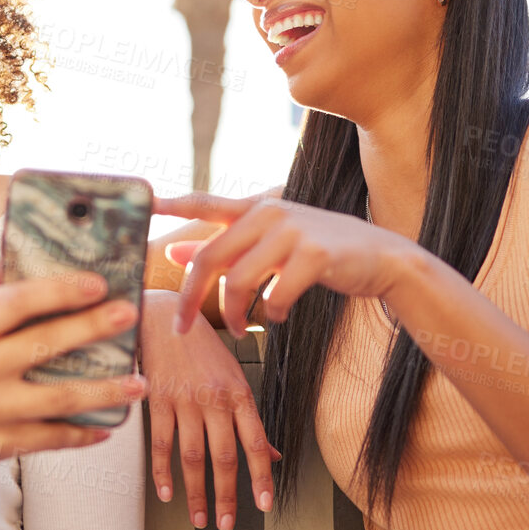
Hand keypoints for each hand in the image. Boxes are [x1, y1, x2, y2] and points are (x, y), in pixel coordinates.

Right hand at [0, 269, 146, 473]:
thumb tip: (11, 260)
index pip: (15, 302)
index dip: (59, 291)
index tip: (96, 283)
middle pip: (43, 344)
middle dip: (92, 328)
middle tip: (129, 314)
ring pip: (58, 399)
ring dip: (104, 391)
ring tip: (139, 382)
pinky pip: (49, 439)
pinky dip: (81, 435)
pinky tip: (107, 427)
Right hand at [140, 290, 279, 529]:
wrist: (162, 317)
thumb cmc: (201, 348)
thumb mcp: (234, 377)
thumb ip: (250, 419)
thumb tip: (273, 454)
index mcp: (239, 394)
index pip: (256, 443)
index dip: (261, 477)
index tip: (264, 504)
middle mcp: (214, 399)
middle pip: (224, 457)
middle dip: (228, 496)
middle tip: (227, 524)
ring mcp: (184, 401)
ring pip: (193, 457)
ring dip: (197, 493)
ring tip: (200, 518)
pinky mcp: (157, 401)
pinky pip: (162, 444)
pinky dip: (163, 473)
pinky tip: (167, 494)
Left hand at [156, 192, 417, 337]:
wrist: (382, 258)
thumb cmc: (321, 252)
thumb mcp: (271, 243)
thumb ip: (225, 245)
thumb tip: (175, 249)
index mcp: (257, 208)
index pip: (206, 202)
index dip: (174, 203)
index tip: (145, 202)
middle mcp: (271, 212)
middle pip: (211, 256)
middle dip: (190, 297)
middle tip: (181, 326)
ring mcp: (294, 231)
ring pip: (238, 280)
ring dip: (232, 313)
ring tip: (238, 327)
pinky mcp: (315, 255)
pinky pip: (273, 295)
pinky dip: (270, 314)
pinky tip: (276, 316)